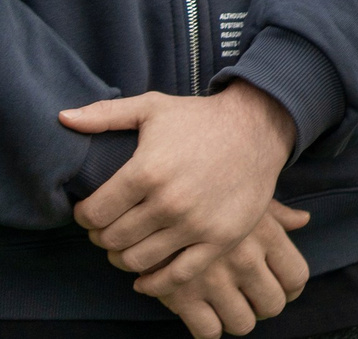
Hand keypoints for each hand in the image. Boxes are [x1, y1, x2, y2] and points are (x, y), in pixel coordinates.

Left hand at [63, 85, 295, 280]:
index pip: (93, 214)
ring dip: (123, 257)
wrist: (260, 127)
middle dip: (102, 235)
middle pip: (112, 240)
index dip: (84, 216)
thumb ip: (105, 115)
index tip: (90, 211)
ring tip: (127, 244)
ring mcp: (196, 223)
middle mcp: (170, 202)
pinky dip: (154, 283)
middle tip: (109, 227)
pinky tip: (144, 277)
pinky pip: (177, 276)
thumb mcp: (152, 107)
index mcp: (147, 171)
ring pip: (137, 260)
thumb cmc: (201, 118)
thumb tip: (63, 118)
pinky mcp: (221, 238)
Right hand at [152, 203, 309, 337]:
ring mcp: (214, 280)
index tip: (282, 287)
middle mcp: (245, 260)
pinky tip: (206, 314)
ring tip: (230, 306)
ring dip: (239, 319)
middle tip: (254, 299)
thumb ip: (278, 214)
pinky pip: (208, 332)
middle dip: (265, 306)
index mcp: (266, 235)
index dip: (292, 288)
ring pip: (243, 323)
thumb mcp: (245, 198)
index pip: (296, 277)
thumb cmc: (208, 199)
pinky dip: (211, 329)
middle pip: (272, 304)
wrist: (153, 201)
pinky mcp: (182, 296)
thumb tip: (303, 220)